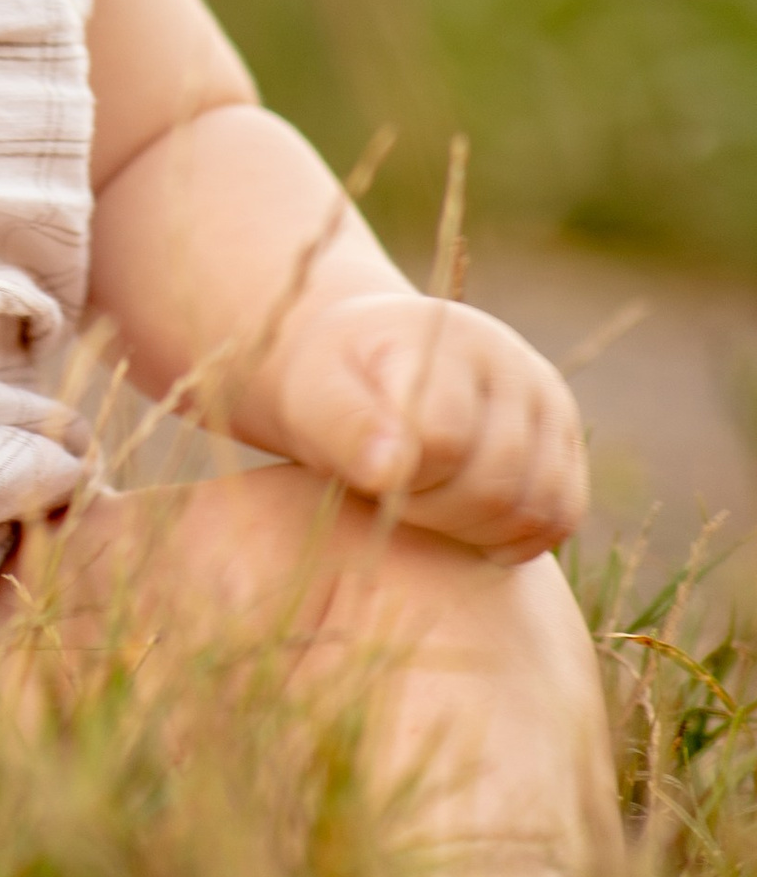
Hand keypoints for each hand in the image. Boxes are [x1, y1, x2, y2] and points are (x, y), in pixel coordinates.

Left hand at [272, 288, 587, 559]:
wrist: (368, 367)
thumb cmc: (331, 385)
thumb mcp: (312, 395)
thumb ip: (345, 426)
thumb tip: (389, 470)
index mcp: (443, 337)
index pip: (443, 439)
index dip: (403, 479)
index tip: (369, 475)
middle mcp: (510, 361)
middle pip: (495, 480)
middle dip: (436, 511)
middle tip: (393, 501)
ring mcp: (548, 399)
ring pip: (537, 504)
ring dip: (475, 530)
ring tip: (425, 505)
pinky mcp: (565, 440)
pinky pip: (563, 514)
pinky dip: (518, 539)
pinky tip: (469, 532)